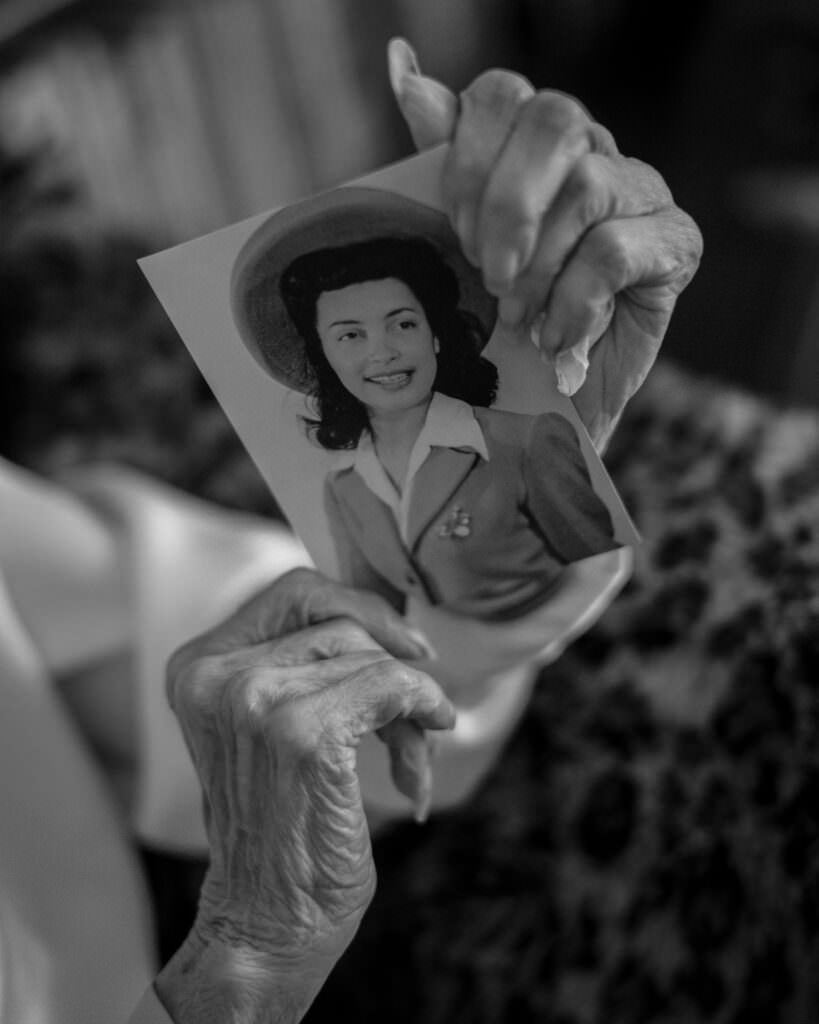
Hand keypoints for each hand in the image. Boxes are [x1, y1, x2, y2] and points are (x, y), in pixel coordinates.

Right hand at [156, 568, 453, 1023]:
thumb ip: (302, 664)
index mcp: (199, 666)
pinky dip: (422, 707)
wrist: (265, 923)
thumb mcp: (266, 727)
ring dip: (409, 703)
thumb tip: (389, 620)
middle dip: (390, 663)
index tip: (404, 642)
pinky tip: (424, 750)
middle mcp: (218, 675)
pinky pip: (391, 685)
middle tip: (417, 713)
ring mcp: (257, 699)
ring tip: (411, 756)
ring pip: (372, 657)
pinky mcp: (304, 733)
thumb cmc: (280, 826)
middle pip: (341, 624)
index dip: (359, 606)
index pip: (294, 591)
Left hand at [387, 38, 702, 450]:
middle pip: (556, 120)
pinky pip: (615, 250)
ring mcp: (643, 193)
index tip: (457, 236)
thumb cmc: (503, 321)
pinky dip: (572, 303)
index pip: (503, 95)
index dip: (469, 163)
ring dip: (537, 270)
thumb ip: (441, 155)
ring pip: (587, 188)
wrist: (551, 406)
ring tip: (519, 319)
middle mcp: (596, 152)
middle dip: (506, 207)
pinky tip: (556, 339)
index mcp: (537, 145)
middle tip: (489, 276)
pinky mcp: (677, 243)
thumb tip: (401, 65)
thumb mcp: (459, 241)